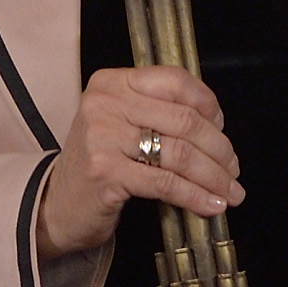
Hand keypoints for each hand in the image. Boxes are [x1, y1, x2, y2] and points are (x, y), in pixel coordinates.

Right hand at [38, 67, 239, 259]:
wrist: (55, 204)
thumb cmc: (98, 163)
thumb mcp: (121, 124)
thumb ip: (158, 114)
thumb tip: (216, 126)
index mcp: (112, 82)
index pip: (175, 81)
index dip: (209, 105)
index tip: (222, 129)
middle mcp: (105, 103)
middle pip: (184, 120)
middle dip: (218, 149)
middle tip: (232, 170)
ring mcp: (102, 136)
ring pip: (179, 153)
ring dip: (213, 176)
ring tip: (229, 191)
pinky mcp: (105, 172)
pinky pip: (165, 183)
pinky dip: (195, 196)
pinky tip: (211, 206)